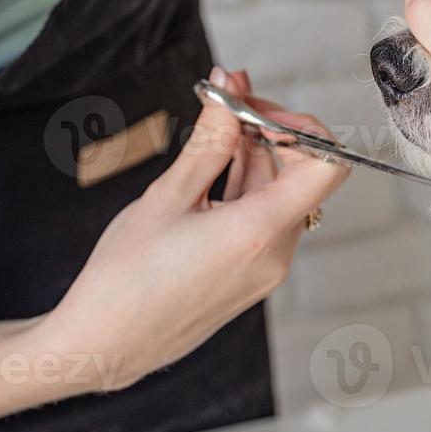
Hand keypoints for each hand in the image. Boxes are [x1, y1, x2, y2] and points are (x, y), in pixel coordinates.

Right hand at [35, 67, 349, 392]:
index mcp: (260, 232)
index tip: (254, 111)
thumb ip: (209, 138)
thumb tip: (230, 87)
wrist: (104, 344)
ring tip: (209, 129)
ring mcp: (266, 269)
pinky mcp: (251, 276)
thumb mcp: (167, 196)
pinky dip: (244, 188)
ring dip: (252, 157)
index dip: (301, 126)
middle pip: (301, 175)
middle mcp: (276, 254)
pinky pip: (264, 220)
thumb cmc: (125, 278)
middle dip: (268, 132)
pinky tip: (208, 169)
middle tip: (225, 102)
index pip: (327, 165)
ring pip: (279, 195)